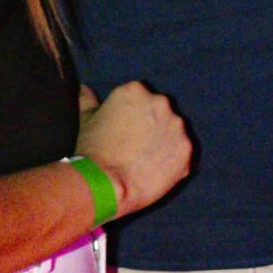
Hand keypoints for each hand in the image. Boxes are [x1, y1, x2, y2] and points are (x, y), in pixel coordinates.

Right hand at [76, 82, 192, 216]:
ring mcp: (177, 125)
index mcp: (135, 90)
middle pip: (160, 112)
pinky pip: (181, 153)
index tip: (125, 129)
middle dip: (152, 125)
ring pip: (174, 132)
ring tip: (145, 160)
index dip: (133, 116)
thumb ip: (89, 100)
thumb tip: (85, 90)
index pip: (140, 98)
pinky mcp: (187, 148)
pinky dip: (172, 161)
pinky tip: (155, 171)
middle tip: (136, 145)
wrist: (105, 183)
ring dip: (164, 142)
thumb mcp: (86, 120)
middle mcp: (161, 102)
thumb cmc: (92, 150)